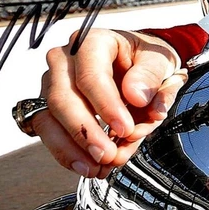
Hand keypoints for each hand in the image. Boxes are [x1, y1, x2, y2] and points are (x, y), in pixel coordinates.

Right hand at [34, 29, 186, 177]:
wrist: (141, 65)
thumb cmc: (146, 59)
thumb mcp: (160, 60)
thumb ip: (151, 76)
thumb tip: (136, 95)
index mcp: (93, 41)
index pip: (90, 74)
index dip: (106, 105)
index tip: (126, 128)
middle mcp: (65, 60)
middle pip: (62, 98)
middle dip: (85, 132)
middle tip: (108, 154)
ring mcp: (53, 83)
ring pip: (49, 117)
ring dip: (71, 148)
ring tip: (96, 168)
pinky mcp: (50, 106)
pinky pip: (48, 131)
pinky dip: (66, 152)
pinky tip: (85, 166)